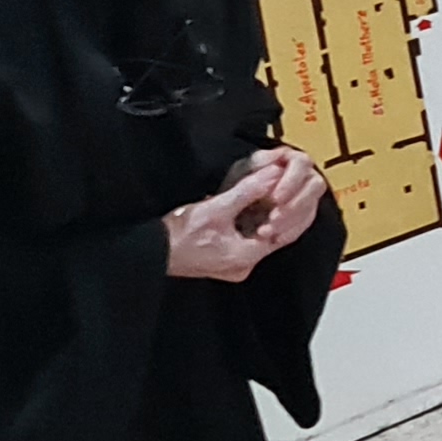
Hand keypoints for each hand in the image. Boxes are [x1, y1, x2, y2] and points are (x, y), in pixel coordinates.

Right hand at [164, 147, 325, 281]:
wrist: (150, 251)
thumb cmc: (176, 236)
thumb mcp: (215, 208)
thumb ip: (247, 191)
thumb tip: (271, 174)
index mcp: (244, 257)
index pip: (282, 233)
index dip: (289, 209)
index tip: (290, 190)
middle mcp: (242, 266)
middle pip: (273, 237)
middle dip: (279, 212)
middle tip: (282, 191)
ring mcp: (232, 265)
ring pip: (260, 238)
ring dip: (265, 218)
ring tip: (269, 197)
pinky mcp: (223, 260)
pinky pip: (247, 241)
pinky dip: (251, 225)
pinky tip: (250, 210)